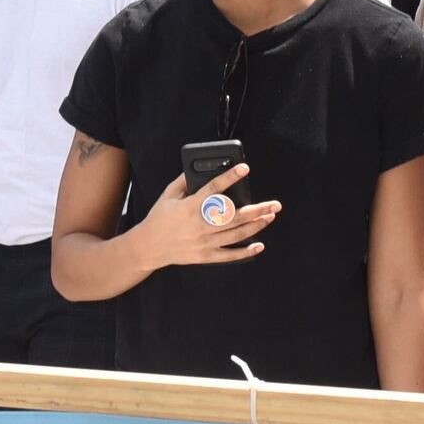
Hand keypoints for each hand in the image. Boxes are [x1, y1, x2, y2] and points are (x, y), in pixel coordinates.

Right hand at [137, 163, 278, 266]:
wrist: (148, 247)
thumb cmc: (159, 218)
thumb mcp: (168, 195)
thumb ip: (183, 181)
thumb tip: (197, 168)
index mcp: (190, 207)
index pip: (214, 189)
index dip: (230, 177)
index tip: (245, 169)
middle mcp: (200, 224)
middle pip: (234, 216)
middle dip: (258, 209)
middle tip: (274, 204)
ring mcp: (204, 242)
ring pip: (236, 234)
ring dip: (256, 226)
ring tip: (270, 217)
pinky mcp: (205, 255)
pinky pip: (229, 255)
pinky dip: (245, 252)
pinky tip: (259, 246)